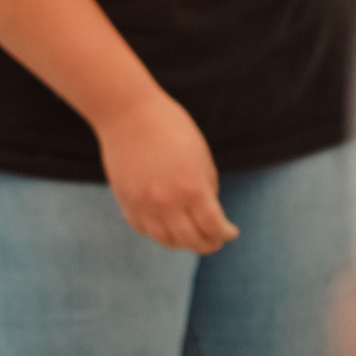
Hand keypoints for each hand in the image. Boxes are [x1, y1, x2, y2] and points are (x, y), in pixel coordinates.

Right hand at [94, 92, 237, 252]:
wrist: (127, 112)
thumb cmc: (170, 127)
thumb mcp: (201, 157)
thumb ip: (206, 188)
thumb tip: (208, 211)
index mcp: (192, 189)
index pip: (214, 228)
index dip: (226, 234)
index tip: (230, 232)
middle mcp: (167, 202)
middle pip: (191, 241)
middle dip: (208, 244)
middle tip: (214, 240)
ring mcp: (142, 203)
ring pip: (165, 240)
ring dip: (182, 242)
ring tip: (190, 236)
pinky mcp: (124, 199)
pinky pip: (143, 228)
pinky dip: (157, 232)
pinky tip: (165, 225)